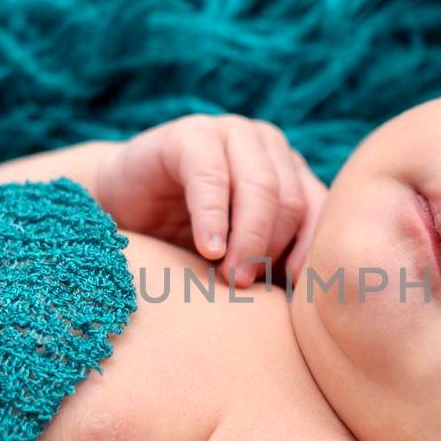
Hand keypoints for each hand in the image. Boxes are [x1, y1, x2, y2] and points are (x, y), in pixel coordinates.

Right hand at [94, 115, 325, 286]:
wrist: (122, 205)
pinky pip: (211, 176)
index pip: (318, 211)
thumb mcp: (238, 250)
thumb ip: (273, 263)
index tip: (288, 292)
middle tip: (245, 286)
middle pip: (290, 201)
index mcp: (290, 173)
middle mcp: (268, 147)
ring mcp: (232, 134)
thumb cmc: (186, 235)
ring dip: (247, 238)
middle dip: (270, 249)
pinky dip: (212, 217)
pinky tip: (208, 248)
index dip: (307, 253)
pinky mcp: (191, 135)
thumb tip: (310, 306)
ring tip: (228, 276)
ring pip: (261, 187)